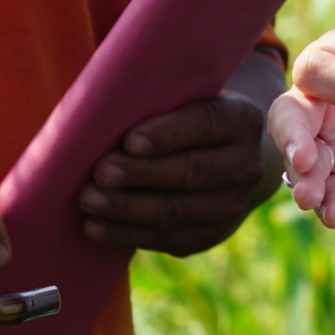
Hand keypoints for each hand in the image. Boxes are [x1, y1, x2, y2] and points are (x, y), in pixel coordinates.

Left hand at [79, 53, 283, 255]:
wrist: (229, 158)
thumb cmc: (188, 114)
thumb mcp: (187, 95)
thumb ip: (158, 96)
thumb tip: (102, 100)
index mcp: (242, 119)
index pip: (206, 124)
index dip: (168, 134)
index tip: (129, 141)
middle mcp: (246, 164)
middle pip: (190, 172)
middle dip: (140, 175)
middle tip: (100, 173)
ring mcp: (232, 205)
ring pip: (176, 211)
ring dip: (126, 208)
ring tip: (88, 201)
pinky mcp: (210, 234)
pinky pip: (166, 238)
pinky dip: (126, 234)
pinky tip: (95, 227)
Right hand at [266, 30, 334, 236]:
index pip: (316, 69)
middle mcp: (321, 104)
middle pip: (287, 114)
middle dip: (291, 136)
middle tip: (304, 158)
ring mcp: (327, 146)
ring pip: (296, 160)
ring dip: (301, 178)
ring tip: (311, 195)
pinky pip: (324, 195)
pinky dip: (325, 204)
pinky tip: (334, 213)